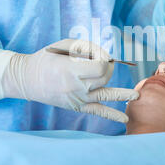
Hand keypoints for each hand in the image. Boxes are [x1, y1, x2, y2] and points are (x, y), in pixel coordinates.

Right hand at [0, 39, 138, 122]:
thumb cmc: (47, 58)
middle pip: (104, 78)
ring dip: (123, 95)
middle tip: (101, 62)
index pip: (100, 66)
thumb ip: (87, 47)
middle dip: (108, 68)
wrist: (27, 79)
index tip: (99, 54)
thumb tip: (107, 55)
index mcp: (71, 70)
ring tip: (137, 95)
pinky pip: (97, 112)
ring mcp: (77, 99)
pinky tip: (125, 119)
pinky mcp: (77, 106)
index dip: (104, 58)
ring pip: (105, 96)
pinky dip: (112, 115)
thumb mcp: (64, 45)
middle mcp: (75, 86)